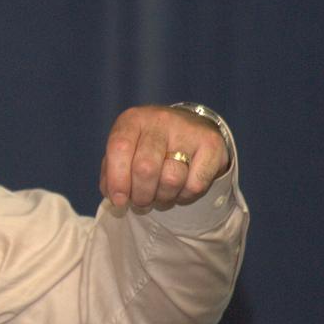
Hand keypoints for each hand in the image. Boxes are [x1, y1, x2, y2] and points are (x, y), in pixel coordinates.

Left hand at [100, 105, 230, 208]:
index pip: (119, 148)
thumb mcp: (125, 153)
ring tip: (160, 196)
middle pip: (145, 168)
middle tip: (141, 202)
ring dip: (163, 198)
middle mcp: (160, 120)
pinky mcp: (212, 144)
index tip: (119, 201)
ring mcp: (188, 130)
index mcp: (133, 120)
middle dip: (141, 195)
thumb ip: (112, 174)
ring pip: (171, 179)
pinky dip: (184, 196)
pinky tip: (180, 190)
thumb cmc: (147, 147)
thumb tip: (115, 198)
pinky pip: (195, 185)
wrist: (190, 128)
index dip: (117, 179)